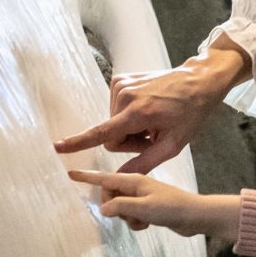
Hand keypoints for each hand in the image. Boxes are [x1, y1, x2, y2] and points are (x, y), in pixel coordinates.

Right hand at [52, 37, 250, 174]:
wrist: (198, 81)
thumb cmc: (190, 114)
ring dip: (130, 128)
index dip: (79, 142)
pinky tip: (148, 109)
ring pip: (112, 123)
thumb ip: (144, 163)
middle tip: (154, 134)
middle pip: (112, 135)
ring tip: (153, 120)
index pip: (102, 133)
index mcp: (138, 113)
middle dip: (129, 141)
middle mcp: (125, 96)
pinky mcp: (120, 80)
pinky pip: (115, 109)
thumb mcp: (173, 145)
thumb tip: (118, 176)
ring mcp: (121, 85)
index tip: (58, 146)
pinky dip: (129, 114)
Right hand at [68, 170, 239, 242]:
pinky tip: (147, 225)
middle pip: (110, 196)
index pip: (104, 178)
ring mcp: (142, 195)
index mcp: (133, 180)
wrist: (196, 216)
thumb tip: (102, 209)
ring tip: (143, 221)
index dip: (86, 177)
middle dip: (114, 210)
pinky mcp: (148, 205)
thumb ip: (120, 207)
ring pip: (120, 208)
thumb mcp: (143, 208)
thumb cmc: (172, 208)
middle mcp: (135, 185)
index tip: (70, 173)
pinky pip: (131, 214)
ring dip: (127, 218)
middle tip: (129, 216)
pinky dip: (135, 221)